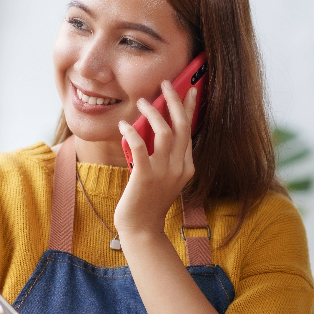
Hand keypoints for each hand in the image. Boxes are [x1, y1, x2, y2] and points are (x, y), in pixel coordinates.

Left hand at [114, 81, 196, 237]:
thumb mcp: (165, 179)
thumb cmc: (149, 203)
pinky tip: (123, 125)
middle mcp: (179, 167)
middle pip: (182, 125)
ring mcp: (164, 172)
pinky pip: (140, 146)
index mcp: (187, 167)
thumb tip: (156, 130)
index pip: (189, 130)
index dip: (189, 108)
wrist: (142, 229)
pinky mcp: (145, 176)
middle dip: (175, 100)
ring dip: (153, 112)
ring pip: (164, 131)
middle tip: (165, 84)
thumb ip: (166, 158)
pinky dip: (132, 132)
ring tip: (142, 101)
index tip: (190, 89)